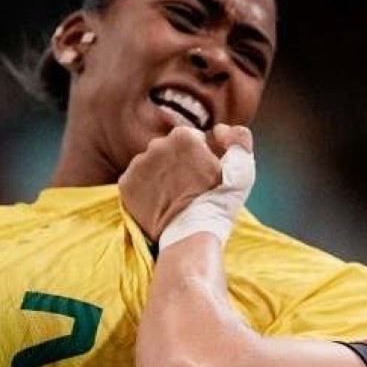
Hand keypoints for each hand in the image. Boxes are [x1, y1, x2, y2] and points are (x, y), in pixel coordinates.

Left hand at [119, 125, 254, 239]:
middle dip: (179, 163)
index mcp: (184, 136)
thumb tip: (220, 129)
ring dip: (162, 175)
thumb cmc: (218, 203)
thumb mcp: (241, 169)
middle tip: (189, 187)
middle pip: (169, 149)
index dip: (201, 157)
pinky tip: (159, 202)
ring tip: (174, 196)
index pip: (193, 140)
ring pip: (152, 164)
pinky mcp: (125, 184)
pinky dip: (146, 189)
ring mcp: (138, 164)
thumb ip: (239, 140)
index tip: (204, 175)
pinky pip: (137, 180)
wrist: (189, 236)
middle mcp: (156, 144)